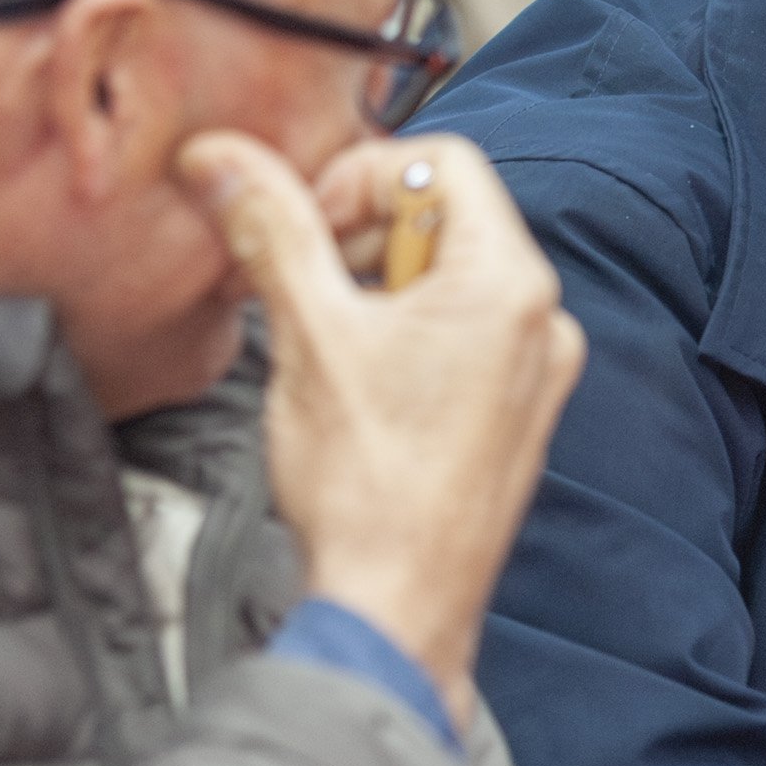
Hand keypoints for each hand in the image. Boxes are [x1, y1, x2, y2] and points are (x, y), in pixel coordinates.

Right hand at [179, 131, 587, 731]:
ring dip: (372, 285)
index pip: (443, 161)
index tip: (303, 226)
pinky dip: (400, 332)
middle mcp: (541, 318)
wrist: (398, 606)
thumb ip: (272, 231)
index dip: (359, 177)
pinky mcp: (516, 410)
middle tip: (297, 283)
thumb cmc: (368, 485)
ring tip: (319, 338)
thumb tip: (223, 158)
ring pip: (446, 278)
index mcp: (509, 282)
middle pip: (445, 216)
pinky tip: (351, 379)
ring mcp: (536, 368)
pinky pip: (460, 335)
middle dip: (358, 235)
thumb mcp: (307, 336)